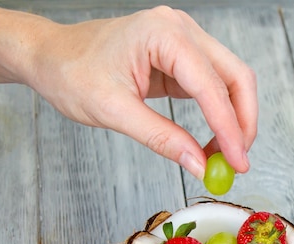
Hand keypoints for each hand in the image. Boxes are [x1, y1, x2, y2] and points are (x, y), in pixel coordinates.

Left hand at [26, 6, 256, 178]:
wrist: (51, 55)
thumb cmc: (71, 72)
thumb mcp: (113, 111)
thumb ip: (161, 137)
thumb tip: (200, 165)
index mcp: (162, 34)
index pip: (210, 85)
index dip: (229, 128)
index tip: (237, 162)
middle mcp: (181, 29)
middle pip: (235, 76)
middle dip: (242, 122)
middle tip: (238, 161)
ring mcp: (184, 40)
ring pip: (231, 80)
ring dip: (235, 119)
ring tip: (225, 155)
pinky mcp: (182, 56)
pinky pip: (213, 85)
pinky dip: (219, 114)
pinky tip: (213, 140)